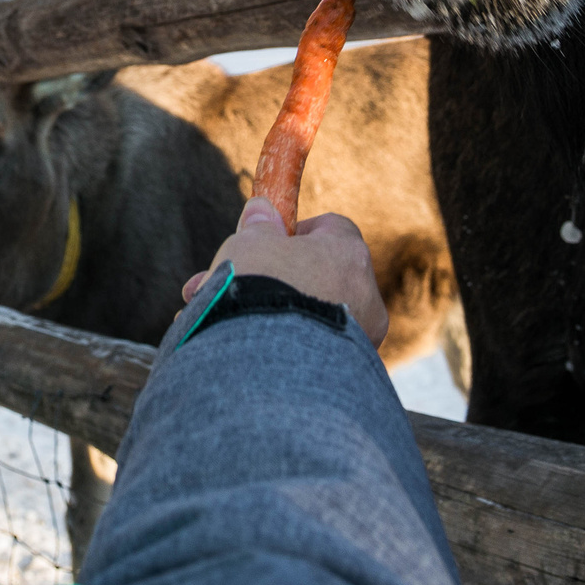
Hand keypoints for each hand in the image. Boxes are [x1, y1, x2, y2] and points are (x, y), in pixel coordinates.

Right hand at [182, 198, 388, 347]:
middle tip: (227, 284)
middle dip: (272, 278)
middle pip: (317, 275)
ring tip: (218, 318)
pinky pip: (309, 349)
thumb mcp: (250, 243)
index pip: (333, 228)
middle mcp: (365, 297)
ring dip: (268, 312)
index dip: (297, 232)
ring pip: (309, 315)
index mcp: (350, 254)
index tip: (267, 242)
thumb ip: (259, 225)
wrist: (270, 365)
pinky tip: (238, 347)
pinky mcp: (345, 374)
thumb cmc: (261, 290)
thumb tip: (262, 210)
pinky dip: (279, 345)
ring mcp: (359, 339)